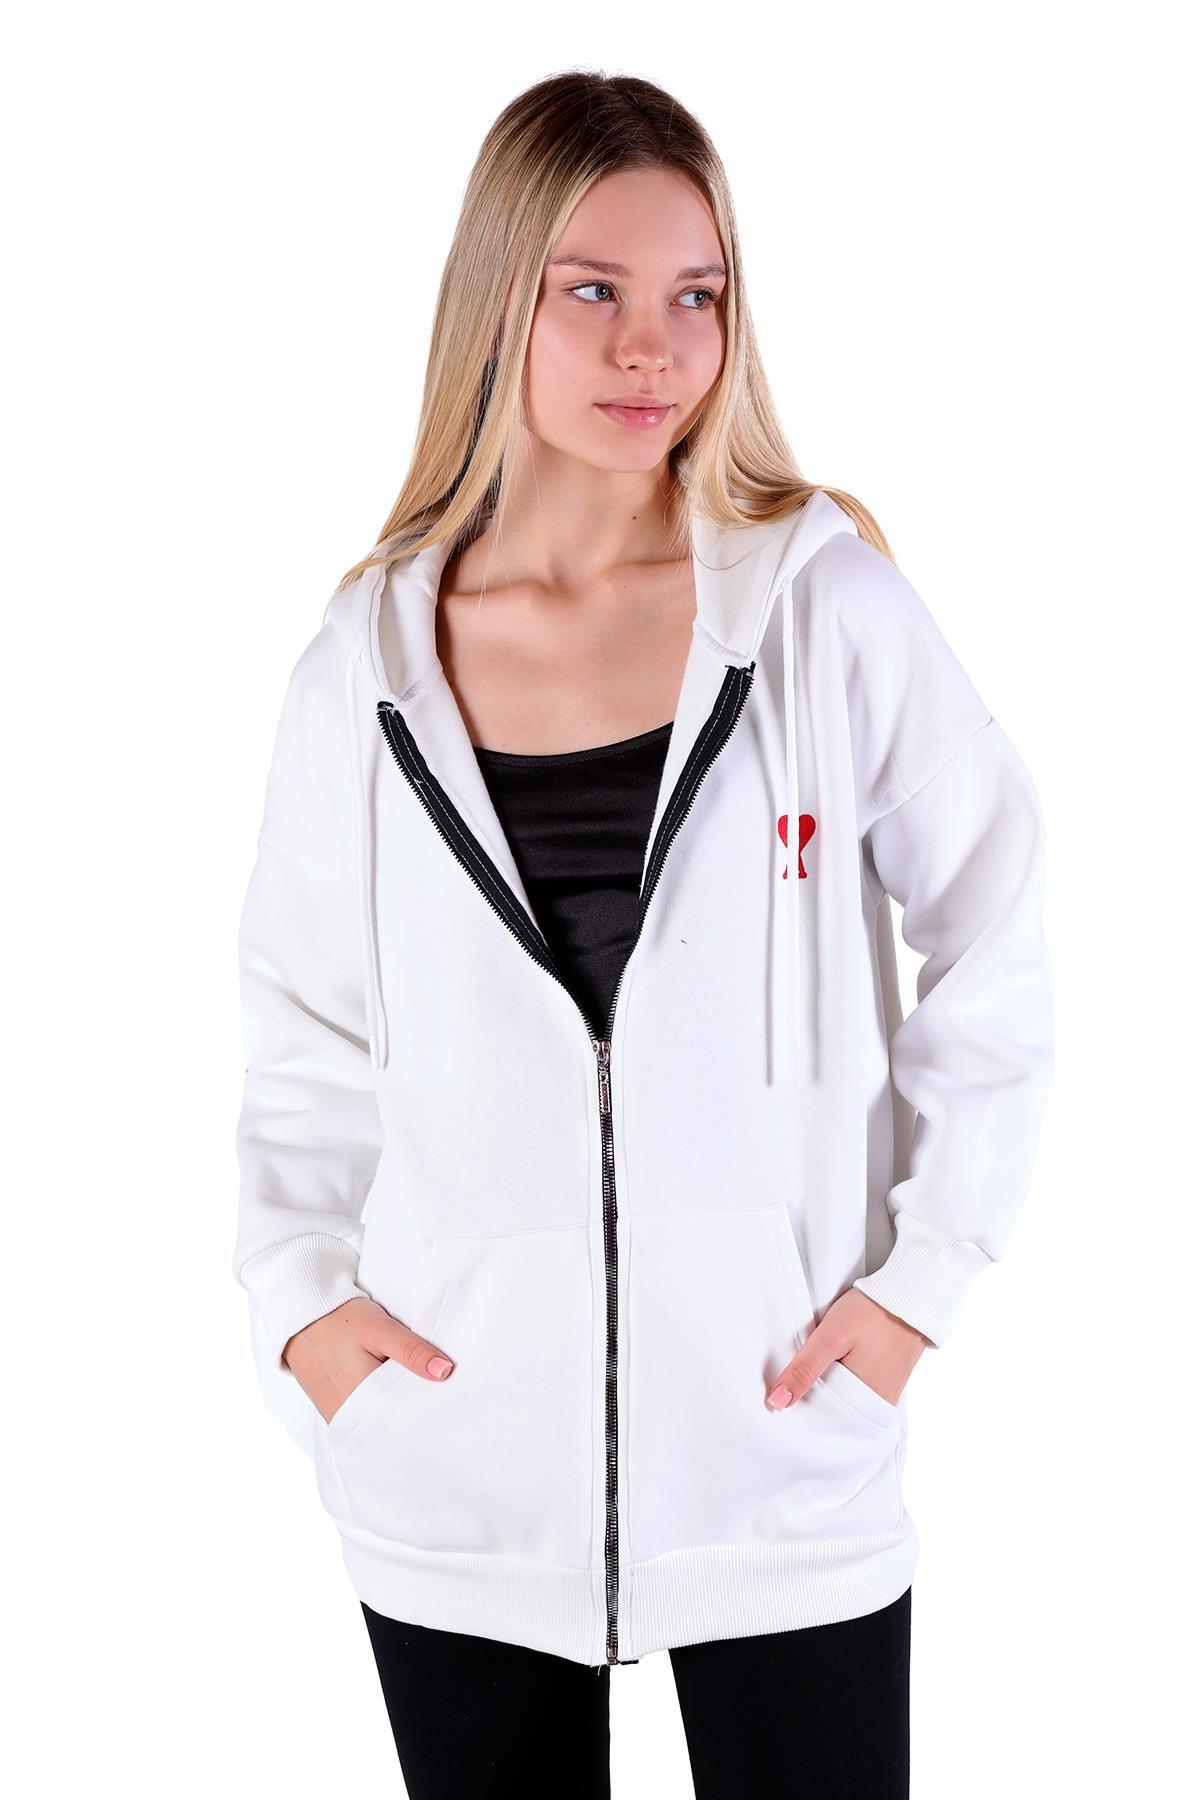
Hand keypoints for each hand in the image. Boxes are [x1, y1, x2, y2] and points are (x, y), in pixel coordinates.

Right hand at [283, 1296, 455, 1425]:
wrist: (301, 1315)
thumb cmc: (341, 1319)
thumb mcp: (380, 1329)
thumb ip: (411, 1350)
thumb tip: (445, 1372)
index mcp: (360, 1399)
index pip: (404, 1419)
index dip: (427, 1410)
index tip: (449, 1401)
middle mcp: (346, 1415)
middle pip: (390, 1424)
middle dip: (414, 1414)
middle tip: (439, 1398)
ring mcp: (337, 1415)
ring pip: (376, 1423)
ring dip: (396, 1411)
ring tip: (419, 1396)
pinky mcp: (332, 1410)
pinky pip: (361, 1419)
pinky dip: (378, 1410)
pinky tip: (393, 1395)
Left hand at [765, 1289, 930, 1410]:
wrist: (909, 1296)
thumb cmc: (871, 1313)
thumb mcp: (830, 1337)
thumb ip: (804, 1370)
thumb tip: (777, 1402)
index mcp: (862, 1402)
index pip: (822, 1421)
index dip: (799, 1410)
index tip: (780, 1400)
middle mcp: (877, 1405)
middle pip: (836, 1414)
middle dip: (814, 1403)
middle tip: (792, 1385)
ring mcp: (886, 1393)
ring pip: (848, 1402)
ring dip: (829, 1391)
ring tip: (814, 1373)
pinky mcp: (891, 1381)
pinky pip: (862, 1392)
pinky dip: (846, 1384)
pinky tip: (836, 1367)